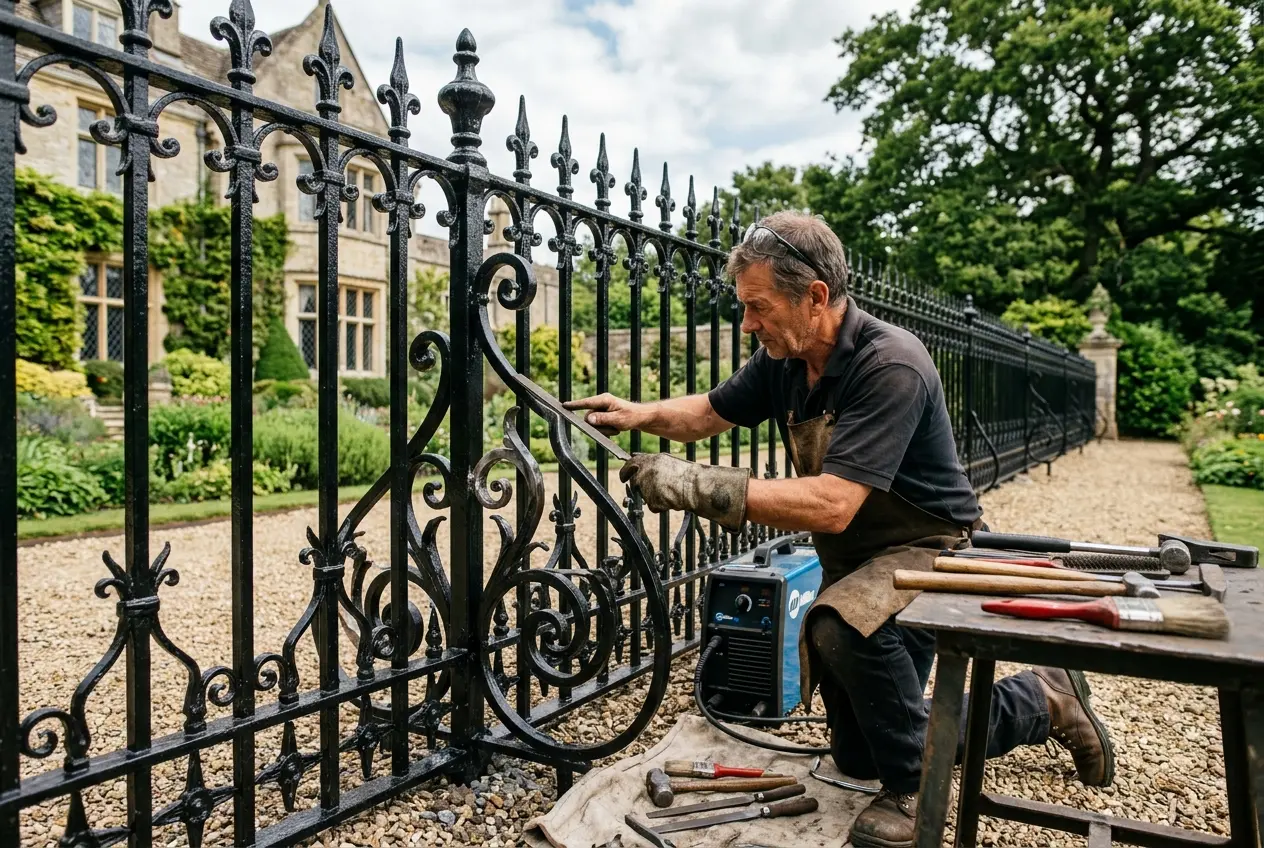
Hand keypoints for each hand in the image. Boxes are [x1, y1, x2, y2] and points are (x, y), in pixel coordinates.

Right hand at [562, 393, 640, 435]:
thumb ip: (602, 419)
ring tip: (616, 428)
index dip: (574, 405)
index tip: (563, 406)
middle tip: (614, 429)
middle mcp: (600, 403)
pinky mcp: (602, 415)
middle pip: (588, 418)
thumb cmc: (631, 416)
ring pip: (593, 424)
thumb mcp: (618, 419)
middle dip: (600, 427)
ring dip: (604, 429)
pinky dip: (606, 430)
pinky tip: (615, 428)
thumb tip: (587, 418)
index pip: (586, 403)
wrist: (640, 417)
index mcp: (604, 400)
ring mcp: (601, 409)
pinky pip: (597, 425)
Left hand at [619, 453, 751, 529]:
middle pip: (635, 481)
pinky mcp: (651, 499)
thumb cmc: (688, 475)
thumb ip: (653, 464)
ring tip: (669, 493)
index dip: (626, 471)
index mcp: (651, 459)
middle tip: (652, 490)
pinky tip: (670, 500)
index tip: (623, 477)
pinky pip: (652, 506)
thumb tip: (641, 465)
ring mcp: (647, 485)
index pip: (631, 463)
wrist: (696, 486)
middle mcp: (646, 471)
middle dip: (641, 487)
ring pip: (644, 495)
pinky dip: (660, 505)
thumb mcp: (669, 462)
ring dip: (653, 496)